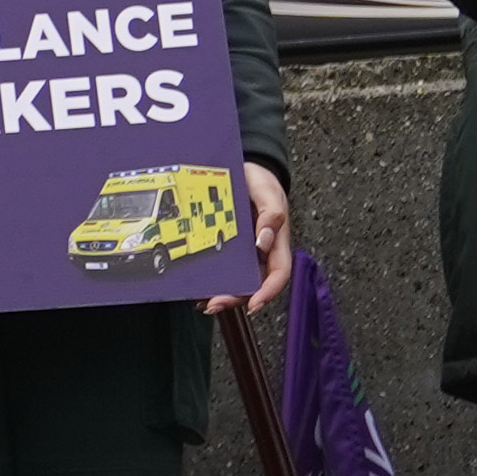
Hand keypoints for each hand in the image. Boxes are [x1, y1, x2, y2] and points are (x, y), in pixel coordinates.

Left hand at [205, 161, 298, 318]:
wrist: (244, 170)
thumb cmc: (262, 182)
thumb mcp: (268, 192)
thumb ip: (272, 214)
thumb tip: (265, 241)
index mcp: (277, 243)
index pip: (279, 273)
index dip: (269, 292)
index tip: (254, 305)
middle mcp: (262, 252)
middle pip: (254, 283)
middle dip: (236, 298)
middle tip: (214, 305)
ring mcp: (245, 251)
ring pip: (238, 280)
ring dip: (222, 294)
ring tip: (203, 302)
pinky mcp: (229, 247)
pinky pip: (223, 267)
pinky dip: (212, 279)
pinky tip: (197, 288)